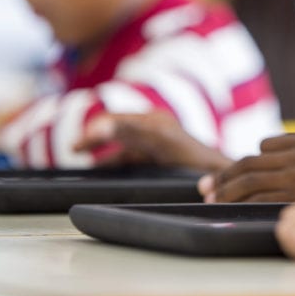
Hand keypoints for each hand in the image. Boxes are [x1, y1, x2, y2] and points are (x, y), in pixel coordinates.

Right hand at [72, 111, 231, 172]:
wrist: (219, 176)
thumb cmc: (194, 159)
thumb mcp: (161, 142)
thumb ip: (132, 131)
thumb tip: (103, 125)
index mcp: (153, 122)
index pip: (116, 119)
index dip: (95, 130)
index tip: (77, 144)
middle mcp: (154, 128)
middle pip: (116, 129)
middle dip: (94, 137)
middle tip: (74, 148)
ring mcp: (156, 143)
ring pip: (122, 144)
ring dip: (103, 149)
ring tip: (82, 157)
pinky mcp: (158, 157)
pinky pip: (130, 155)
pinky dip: (115, 161)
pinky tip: (104, 169)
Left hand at [197, 133, 294, 202]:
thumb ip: (292, 146)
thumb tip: (258, 149)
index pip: (264, 146)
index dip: (248, 159)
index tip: (230, 174)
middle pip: (249, 163)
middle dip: (223, 175)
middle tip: (205, 186)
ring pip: (248, 181)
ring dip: (224, 190)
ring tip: (211, 197)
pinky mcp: (293, 198)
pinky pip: (258, 199)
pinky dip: (241, 202)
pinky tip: (231, 207)